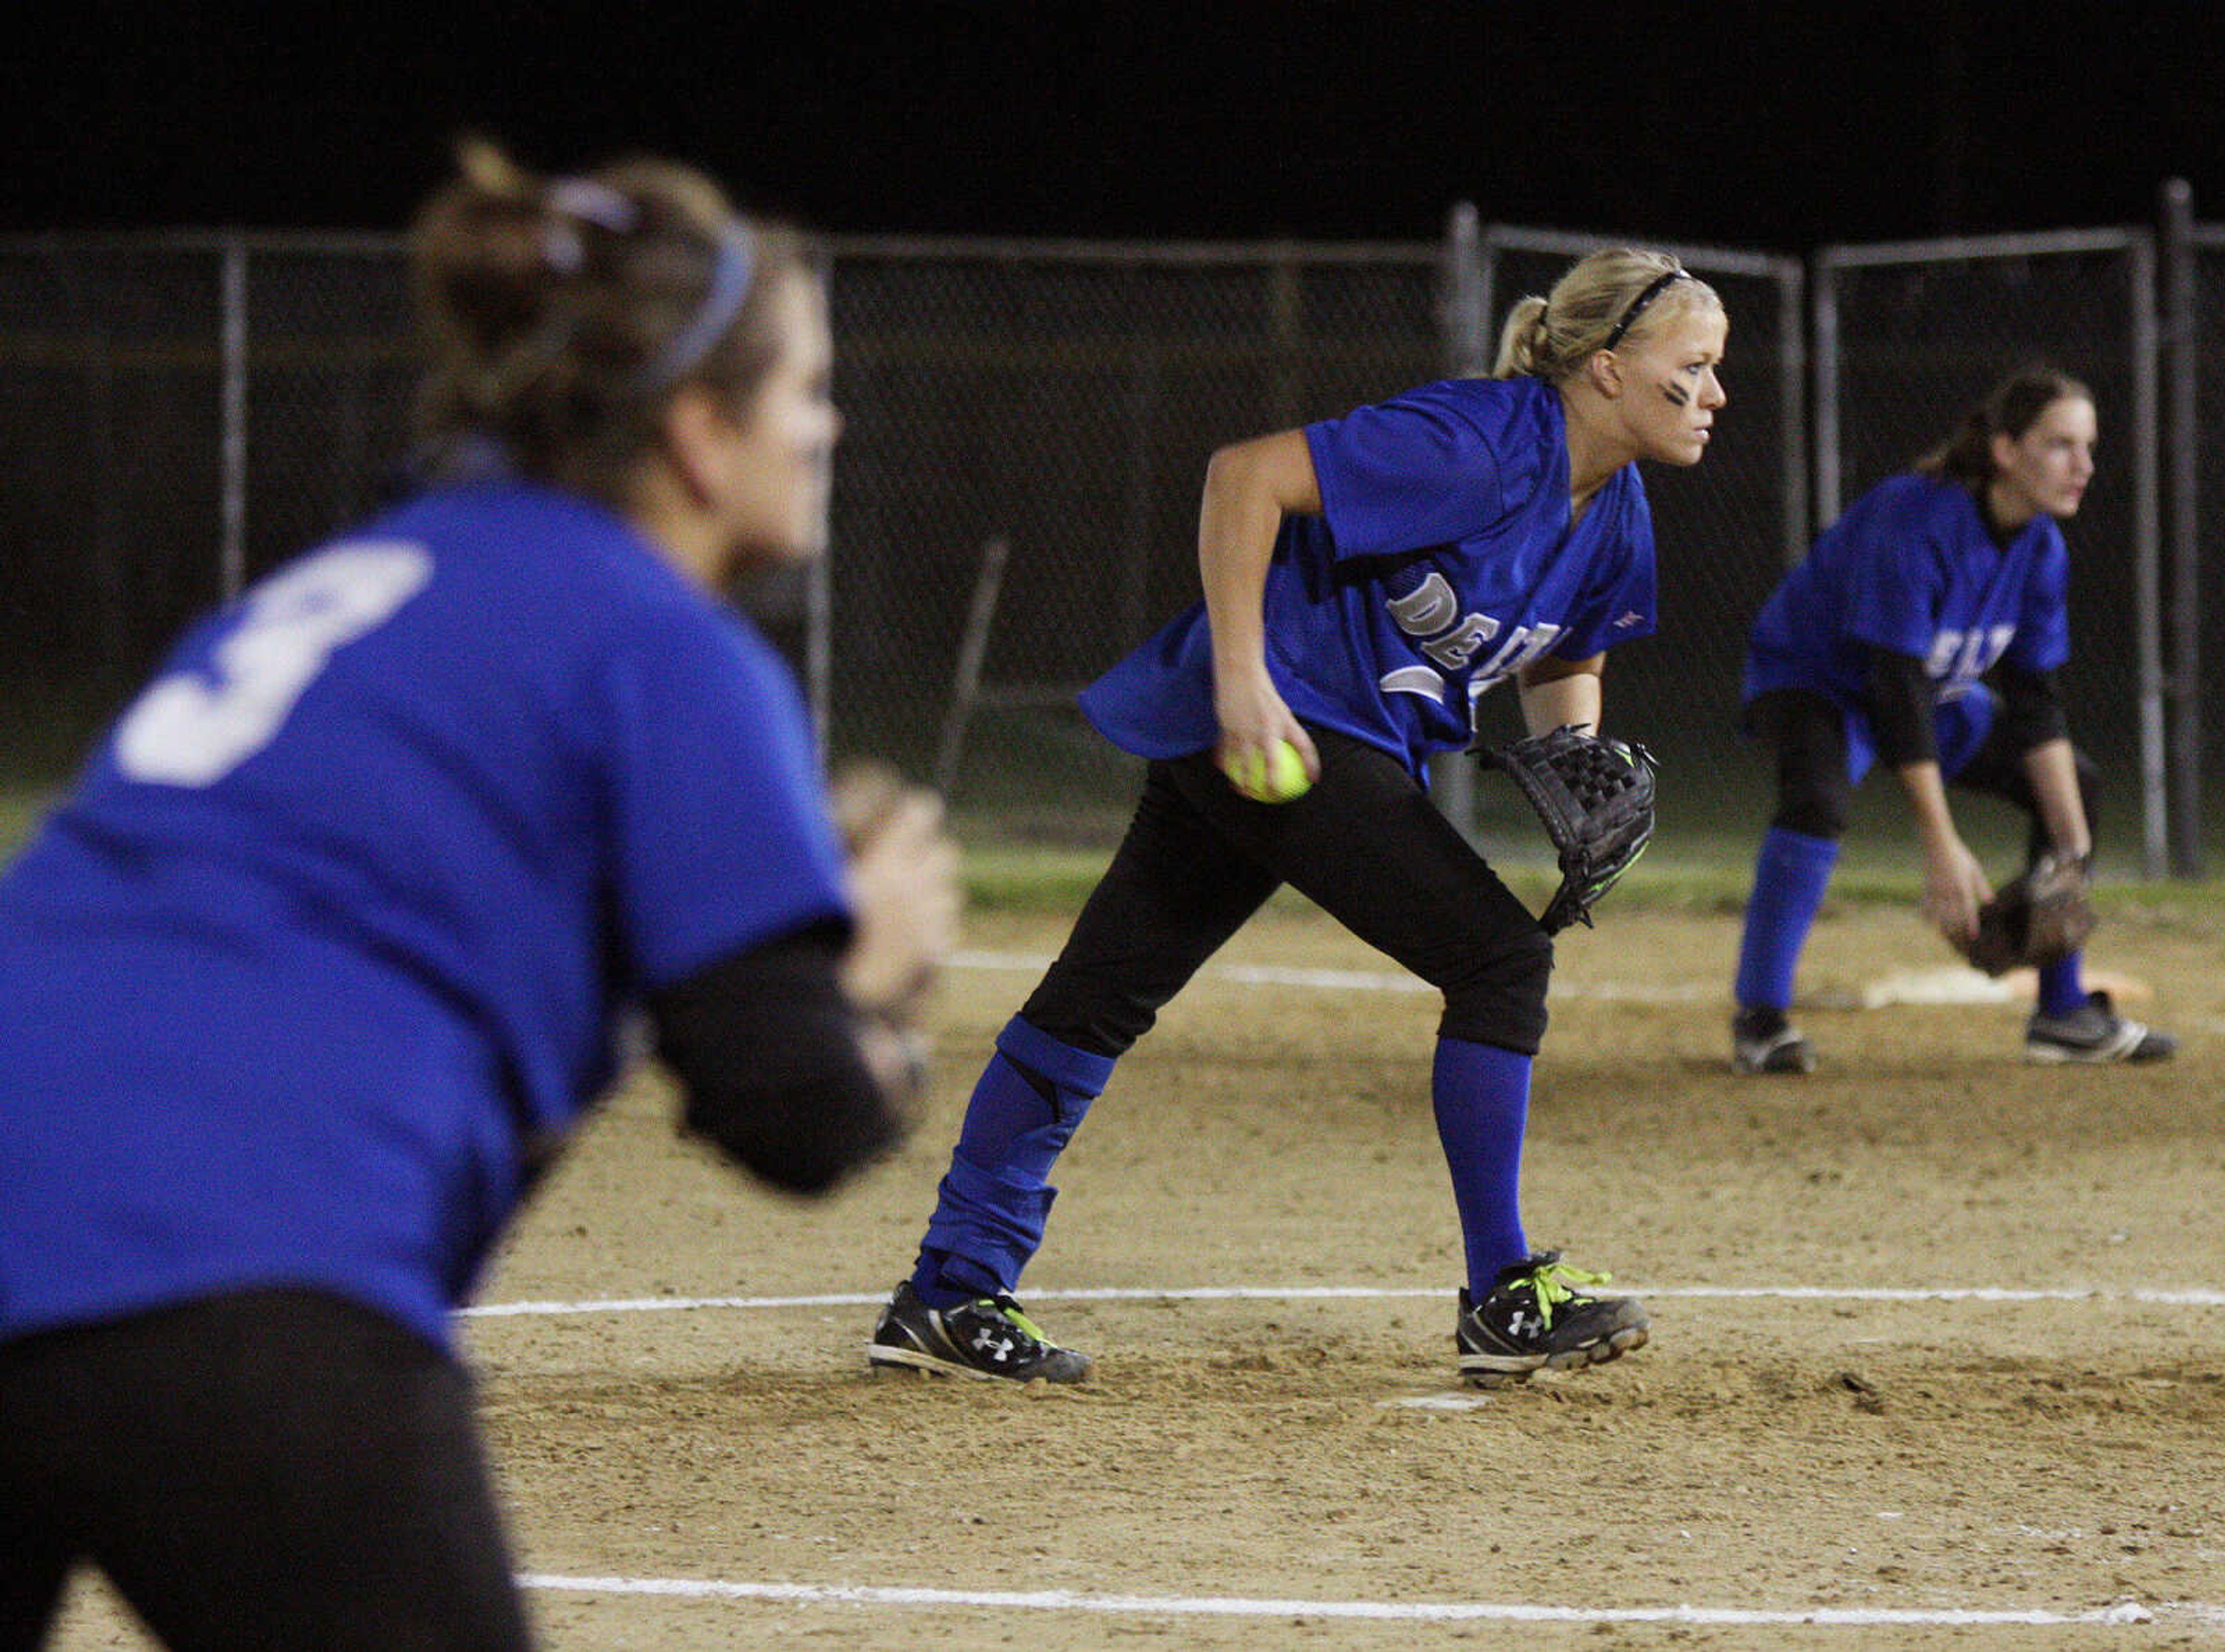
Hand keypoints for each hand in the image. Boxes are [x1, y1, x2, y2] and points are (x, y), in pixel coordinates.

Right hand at [832, 764, 961, 1025]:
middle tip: (903, 861)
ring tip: (901, 902)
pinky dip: (932, 928)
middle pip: (945, 852)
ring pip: (949, 892)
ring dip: (931, 892)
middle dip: (927, 853)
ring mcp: (927, 925)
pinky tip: (905, 936)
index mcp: (881, 863)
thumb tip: (829, 808)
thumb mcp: (808, 878)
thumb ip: (823, 839)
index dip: (912, 812)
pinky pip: (946, 930)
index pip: (919, 813)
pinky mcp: (932, 956)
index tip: (903, 814)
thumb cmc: (799, 932)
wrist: (816, 999)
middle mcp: (913, 890)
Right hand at [1211, 668, 1317, 787]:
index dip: (1311, 765)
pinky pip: (1225, 750)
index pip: (1303, 747)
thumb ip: (1285, 730)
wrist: (1239, 673)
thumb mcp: (1281, 710)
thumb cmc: (1263, 692)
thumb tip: (1292, 748)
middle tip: (1268, 797)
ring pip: (1243, 763)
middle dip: (1269, 785)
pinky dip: (1224, 761)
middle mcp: (1265, 729)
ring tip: (1241, 790)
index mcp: (1283, 722)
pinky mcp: (1227, 727)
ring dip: (1241, 780)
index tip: (1312, 780)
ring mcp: (1244, 729)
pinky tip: (1223, 770)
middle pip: (1269, 764)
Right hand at [1921, 835, 1992, 944]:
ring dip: (1941, 927)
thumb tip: (1990, 902)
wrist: (1937, 844)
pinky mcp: (1926, 888)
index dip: (1970, 925)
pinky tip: (1929, 923)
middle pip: (1951, 917)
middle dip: (1956, 930)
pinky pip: (1924, 907)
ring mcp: (1935, 891)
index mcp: (1963, 887)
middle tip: (1959, 941)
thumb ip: (1981, 886)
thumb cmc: (1959, 855)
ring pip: (1937, 915)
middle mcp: (1949, 891)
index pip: (1968, 911)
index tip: (1972, 936)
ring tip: (1945, 936)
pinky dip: (1926, 916)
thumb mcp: (1974, 869)